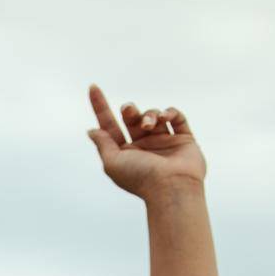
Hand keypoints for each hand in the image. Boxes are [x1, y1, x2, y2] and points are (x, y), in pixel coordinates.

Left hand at [85, 84, 205, 200]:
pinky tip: (165, 117)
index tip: (92, 87)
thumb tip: (91, 130)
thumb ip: (102, 144)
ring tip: (149, 125)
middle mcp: (143, 147)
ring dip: (150, 115)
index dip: (100, 107)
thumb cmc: (141, 177)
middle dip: (129, 109)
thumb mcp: (113, 162)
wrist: (172, 187)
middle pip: (132, 117)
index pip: (109, 126)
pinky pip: (176, 116)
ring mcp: (163, 142)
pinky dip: (170, 112)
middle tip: (129, 111)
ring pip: (154, 115)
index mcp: (125, 153)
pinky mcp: (183, 139)